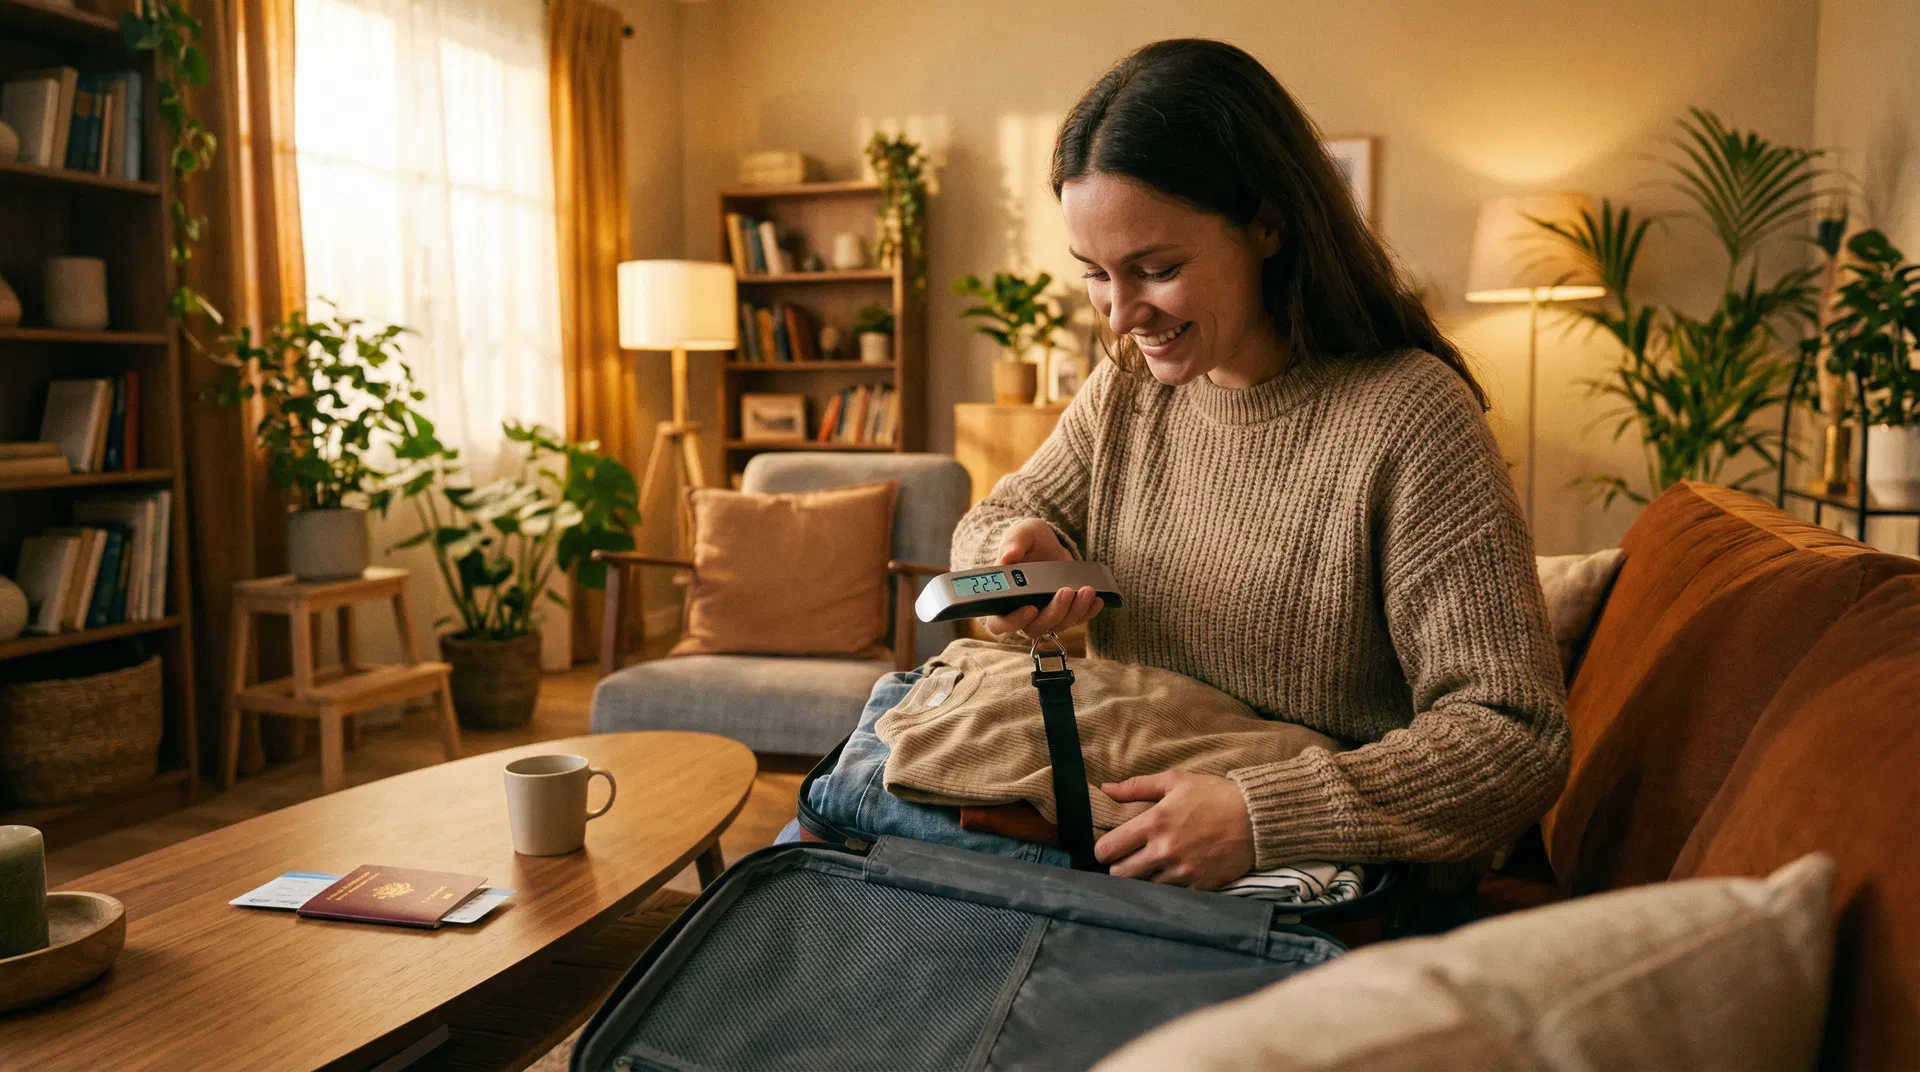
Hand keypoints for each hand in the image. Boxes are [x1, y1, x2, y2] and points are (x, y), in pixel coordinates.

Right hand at [982, 519, 1105, 636]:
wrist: (1045, 544)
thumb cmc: (1025, 542)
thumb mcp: (1019, 536)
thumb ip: (1012, 545)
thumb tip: (1007, 558)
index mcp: (1001, 600)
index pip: (999, 623)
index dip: (1014, 622)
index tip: (1031, 608)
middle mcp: (1020, 613)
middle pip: (1034, 628)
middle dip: (1054, 613)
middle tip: (1067, 591)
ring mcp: (1043, 616)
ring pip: (1057, 625)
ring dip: (1074, 611)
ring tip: (1088, 590)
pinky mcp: (1063, 613)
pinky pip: (1075, 620)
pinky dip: (1088, 612)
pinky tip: (1097, 599)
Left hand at [1094, 771, 1254, 889]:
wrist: (1257, 819)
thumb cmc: (1214, 795)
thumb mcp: (1175, 781)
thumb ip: (1136, 786)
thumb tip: (1105, 789)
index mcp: (1154, 822)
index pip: (1108, 848)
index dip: (1103, 849)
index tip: (1109, 847)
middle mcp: (1164, 851)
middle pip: (1119, 874)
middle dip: (1117, 867)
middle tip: (1126, 859)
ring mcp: (1182, 872)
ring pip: (1142, 887)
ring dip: (1141, 879)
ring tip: (1148, 868)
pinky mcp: (1199, 887)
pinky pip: (1169, 895)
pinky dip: (1164, 888)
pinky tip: (1169, 876)